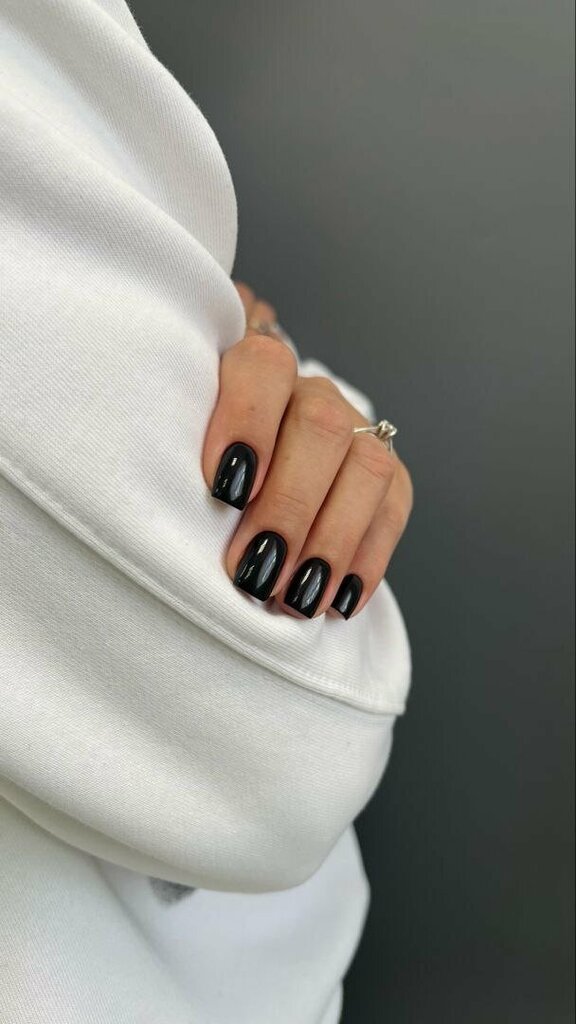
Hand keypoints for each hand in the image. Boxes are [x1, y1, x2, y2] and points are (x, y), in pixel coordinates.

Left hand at [202, 283, 413, 619]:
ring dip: (331, 540)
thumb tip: (159, 514)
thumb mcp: (174, 452)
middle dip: (289, 507)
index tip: (225, 490)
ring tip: (295, 599)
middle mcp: (311, 393)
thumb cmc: (196, 472)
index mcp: (252, 370)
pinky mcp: (389, 476)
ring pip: (367, 468)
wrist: (248, 476)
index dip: (248, 422)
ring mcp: (357, 431)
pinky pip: (393, 510)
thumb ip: (171, 454)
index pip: (263, 367)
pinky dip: (365, 560)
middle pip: (321, 426)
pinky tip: (336, 601)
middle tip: (255, 573)